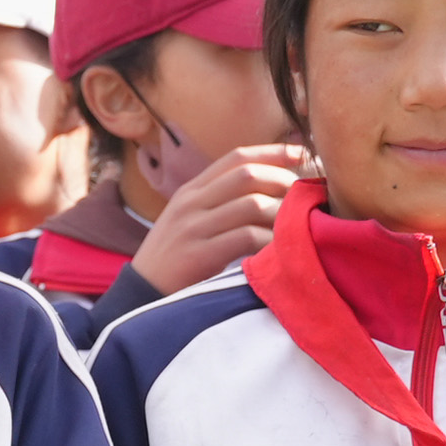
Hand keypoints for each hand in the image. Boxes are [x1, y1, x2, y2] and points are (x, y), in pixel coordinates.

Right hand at [129, 144, 308, 295]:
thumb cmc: (175, 258)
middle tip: (304, 196)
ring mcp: (193, 228)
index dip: (272, 152)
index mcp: (191, 190)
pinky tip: (279, 249)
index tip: (300, 154)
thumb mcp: (190, 220)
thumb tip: (268, 189)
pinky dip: (269, 240)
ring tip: (296, 225)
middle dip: (282, 181)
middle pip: (247, 176)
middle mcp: (191, 203)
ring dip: (281, 213)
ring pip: (251, 205)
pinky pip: (245, 237)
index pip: (236, 158)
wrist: (141, 293)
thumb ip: (220, 202)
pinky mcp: (198, 254)